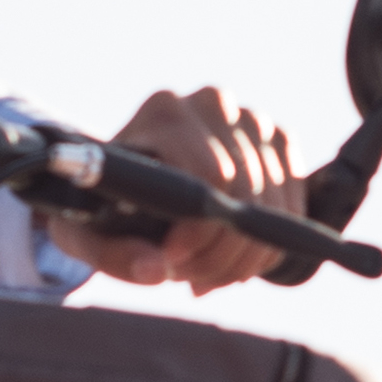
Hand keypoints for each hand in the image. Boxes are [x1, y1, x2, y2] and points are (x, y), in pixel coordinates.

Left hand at [64, 85, 307, 294]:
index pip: (211, 175)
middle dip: (222, 252)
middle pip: (246, 192)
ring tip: (207, 271)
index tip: (174, 261)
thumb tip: (156, 269)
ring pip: (274, 206)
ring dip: (245, 257)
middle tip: (190, 278)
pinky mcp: (279, 140)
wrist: (137, 178)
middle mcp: (213, 103)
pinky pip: (294, 207)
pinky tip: (235, 256)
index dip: (201, 231)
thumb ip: (112, 255)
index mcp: (165, 111)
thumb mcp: (88, 235)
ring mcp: (252, 119)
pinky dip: (269, 247)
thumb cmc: (107, 205)